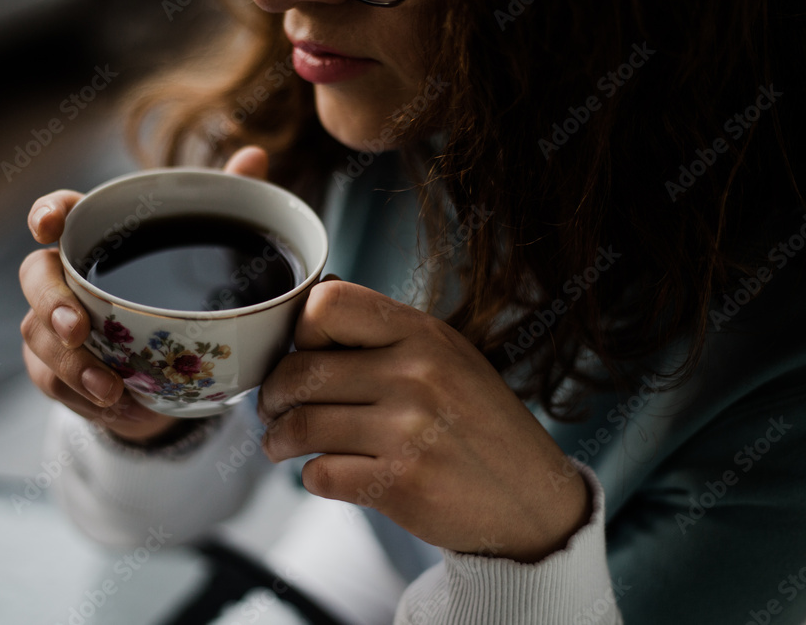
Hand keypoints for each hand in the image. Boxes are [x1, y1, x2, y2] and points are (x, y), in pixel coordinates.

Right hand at [20, 146, 270, 443]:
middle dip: (51, 304)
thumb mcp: (208, 242)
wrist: (168, 361)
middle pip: (34, 279)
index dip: (47, 214)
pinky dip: (87, 403)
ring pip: (39, 339)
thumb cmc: (177, 285)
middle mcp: (64, 277)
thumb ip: (227, 197)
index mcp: (94, 236)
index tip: (50, 224)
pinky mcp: (54, 370)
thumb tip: (257, 155)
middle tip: (79, 328)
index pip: (58, 213)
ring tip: (114, 390)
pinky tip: (125, 410)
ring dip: (73, 367)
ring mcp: (52, 325)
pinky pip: (54, 386)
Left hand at [258, 281, 591, 561]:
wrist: (532, 501)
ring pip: (300, 426)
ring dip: (279, 440)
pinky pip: (319, 474)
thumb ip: (386, 337)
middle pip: (300, 370)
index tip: (301, 354)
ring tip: (282, 444)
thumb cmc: (481, 425)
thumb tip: (309, 316)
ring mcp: (408, 431)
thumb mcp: (449, 358)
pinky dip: (312, 477)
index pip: (327, 304)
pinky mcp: (399, 484)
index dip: (300, 331)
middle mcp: (415, 375)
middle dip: (273, 395)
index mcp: (423, 335)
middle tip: (273, 409)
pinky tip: (327, 473)